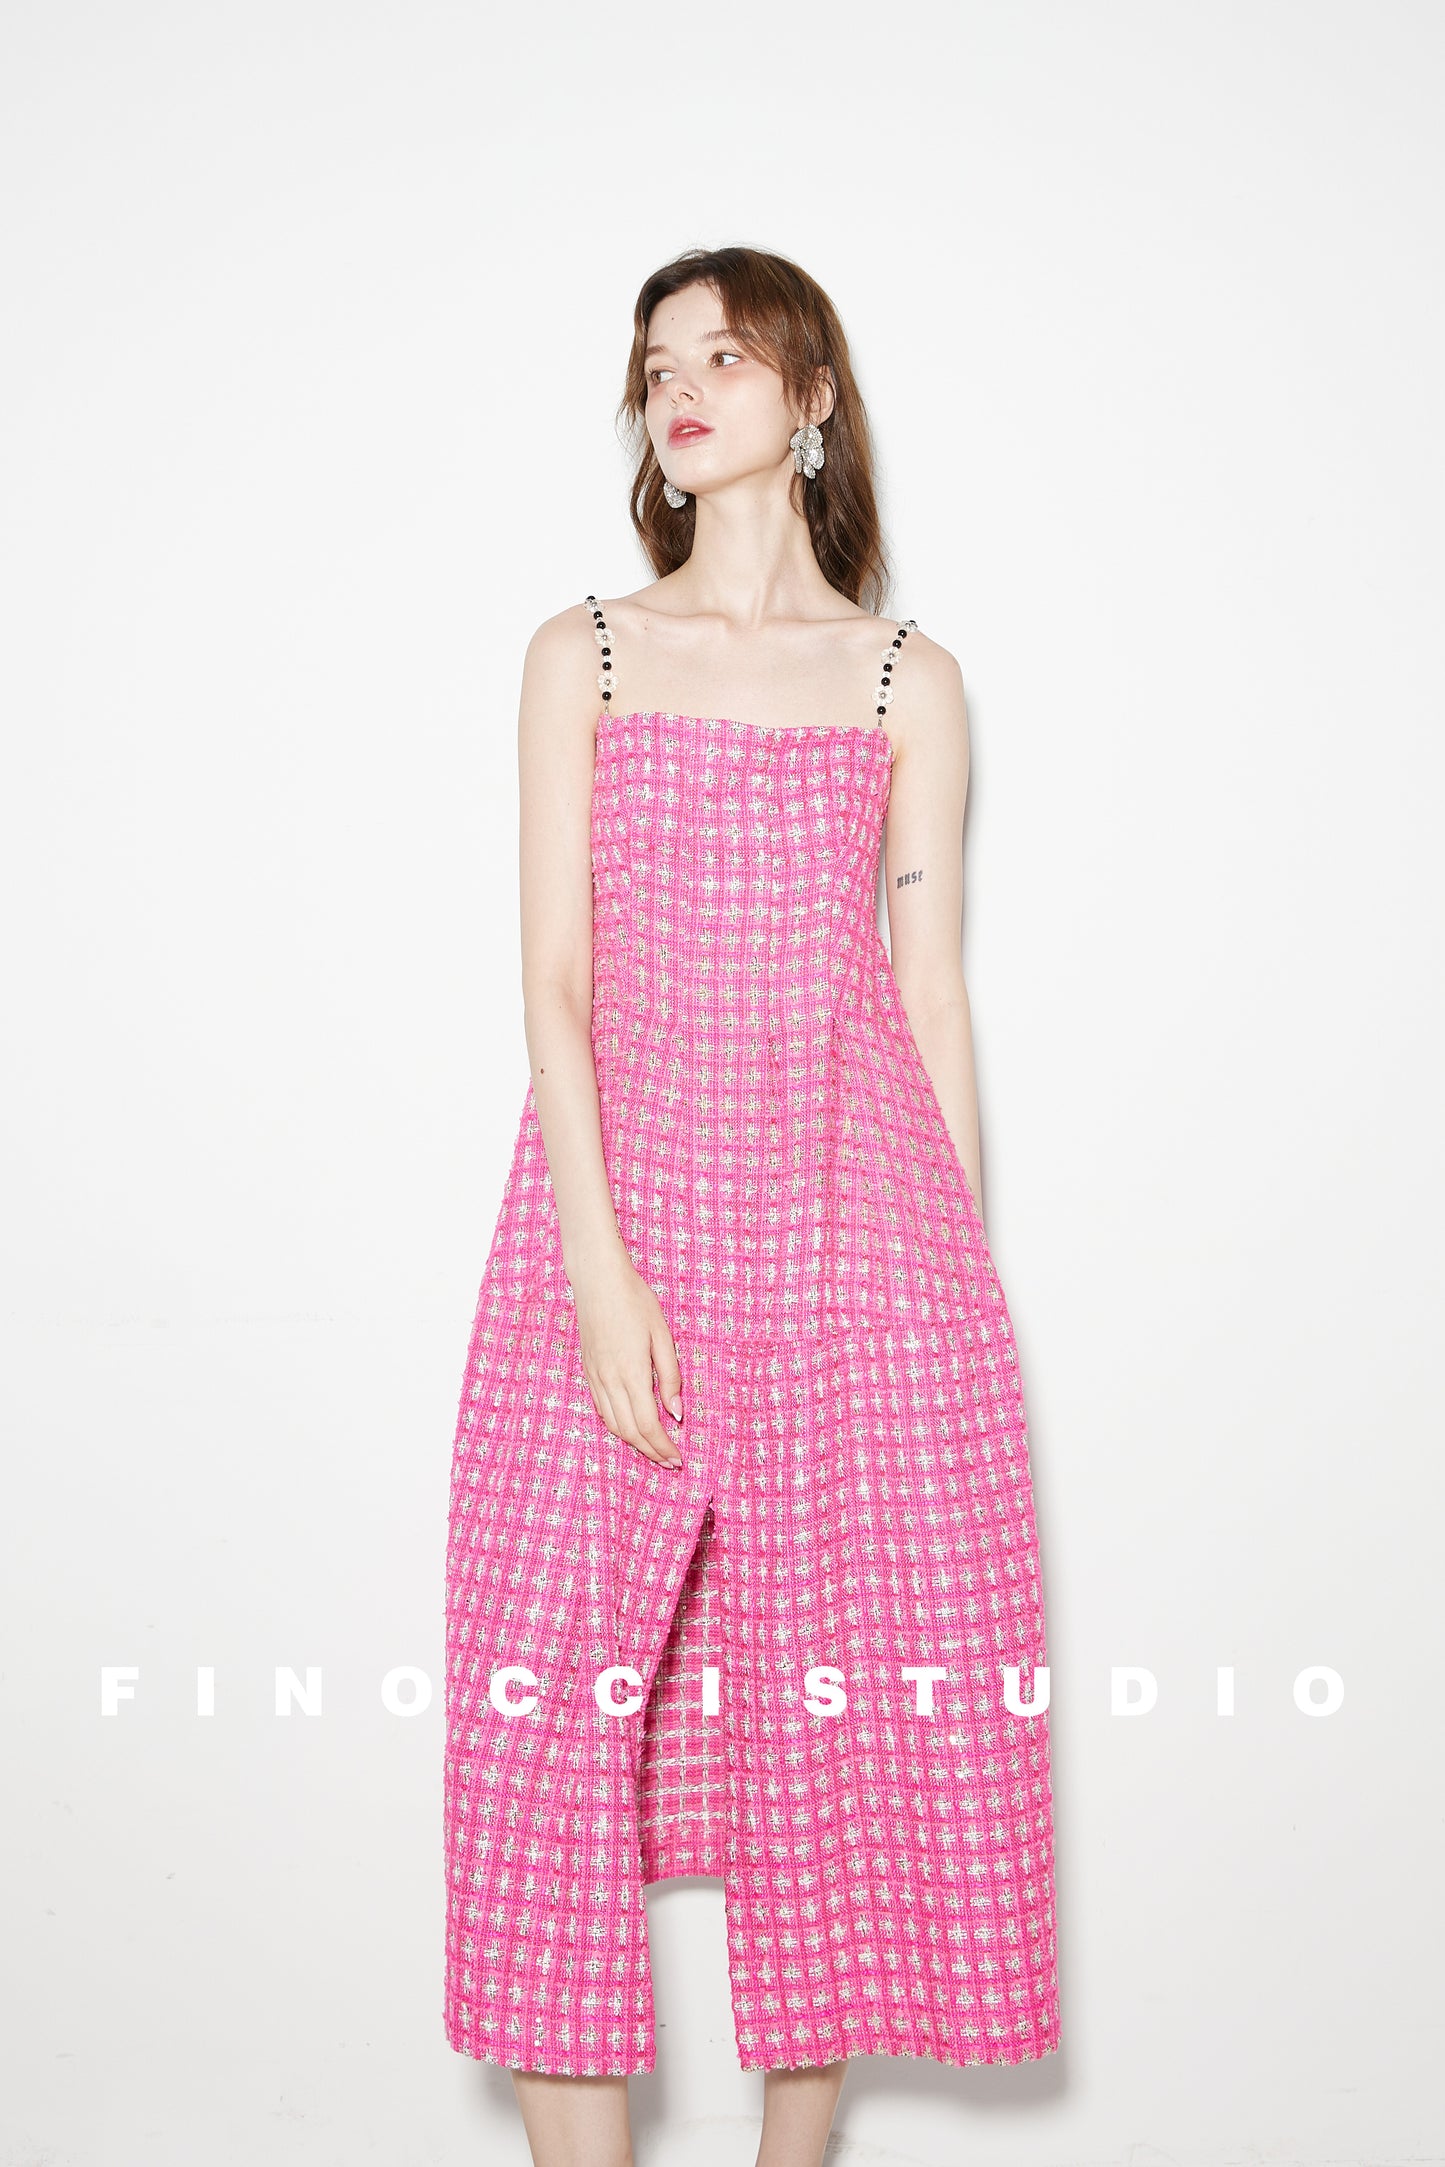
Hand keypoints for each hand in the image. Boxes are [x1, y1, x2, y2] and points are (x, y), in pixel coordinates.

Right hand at [571, 1249, 684, 1468]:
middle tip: (669, 1463)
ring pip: (612, 1424)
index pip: (649, 1425)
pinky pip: (601, 1409)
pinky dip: (617, 1426)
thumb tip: (676, 1412)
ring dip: (633, 1443)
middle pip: (630, 1432)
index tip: (678, 1458)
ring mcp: (595, 1377)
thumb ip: (670, 1376)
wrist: (597, 1280)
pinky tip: (629, 1428)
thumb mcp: (662, 1335)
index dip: (663, 1446)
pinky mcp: (588, 1371)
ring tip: (652, 1451)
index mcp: (632, 1373)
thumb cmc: (635, 1301)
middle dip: (650, 1452)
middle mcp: (609, 1381)